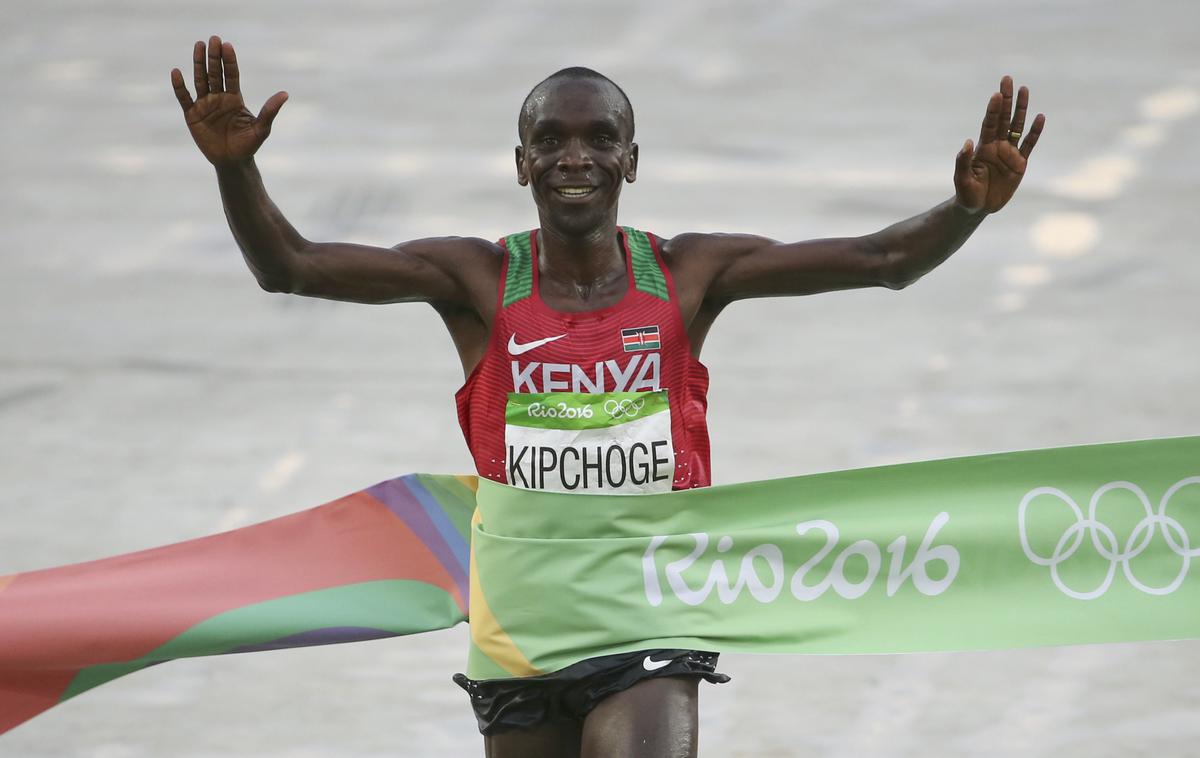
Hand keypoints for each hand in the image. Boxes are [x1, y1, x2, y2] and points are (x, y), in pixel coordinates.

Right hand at [170, 36, 287, 165]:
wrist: (233, 162)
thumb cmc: (248, 145)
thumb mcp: (261, 128)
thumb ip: (270, 111)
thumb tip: (285, 94)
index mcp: (235, 98)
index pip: (232, 75)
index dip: (229, 61)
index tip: (227, 45)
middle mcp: (219, 98)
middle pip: (215, 73)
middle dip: (214, 57)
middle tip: (213, 39)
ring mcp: (205, 105)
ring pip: (200, 80)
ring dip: (198, 64)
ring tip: (198, 45)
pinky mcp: (192, 115)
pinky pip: (184, 97)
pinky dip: (180, 86)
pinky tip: (177, 72)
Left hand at [953, 76, 1045, 213]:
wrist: (978, 207)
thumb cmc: (966, 193)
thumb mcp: (962, 179)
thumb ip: (963, 161)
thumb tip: (968, 142)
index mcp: (983, 148)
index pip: (990, 124)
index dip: (994, 110)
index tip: (996, 94)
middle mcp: (997, 146)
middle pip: (1004, 118)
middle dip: (1006, 99)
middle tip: (1007, 79)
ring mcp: (1009, 153)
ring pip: (1017, 127)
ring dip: (1021, 109)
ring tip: (1024, 89)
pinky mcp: (1020, 164)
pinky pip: (1029, 145)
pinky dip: (1035, 132)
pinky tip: (1040, 117)